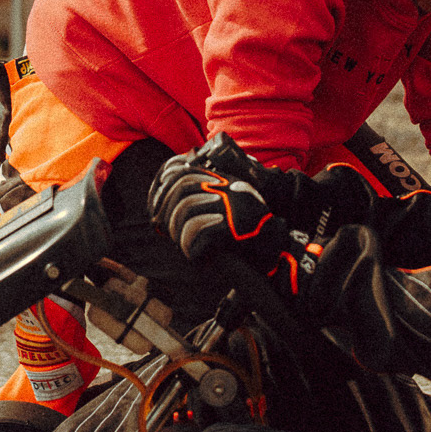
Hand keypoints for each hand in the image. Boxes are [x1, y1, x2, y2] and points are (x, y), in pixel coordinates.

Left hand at [149, 163, 288, 268]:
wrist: (275, 249)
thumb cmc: (244, 233)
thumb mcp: (225, 207)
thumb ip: (201, 199)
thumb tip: (162, 207)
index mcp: (222, 180)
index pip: (182, 172)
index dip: (162, 190)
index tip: (155, 210)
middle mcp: (225, 187)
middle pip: (180, 190)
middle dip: (165, 212)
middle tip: (162, 231)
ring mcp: (229, 204)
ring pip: (185, 213)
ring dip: (180, 235)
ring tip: (188, 247)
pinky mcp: (231, 226)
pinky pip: (197, 235)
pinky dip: (193, 251)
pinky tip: (200, 259)